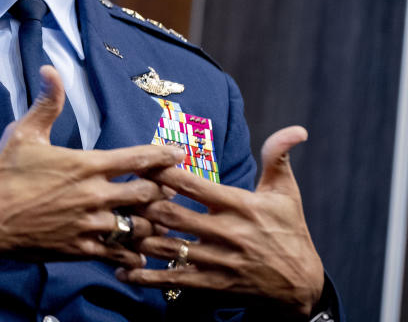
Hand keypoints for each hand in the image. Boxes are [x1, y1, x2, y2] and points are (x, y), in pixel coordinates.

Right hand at [0, 66, 184, 269]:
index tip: (178, 154)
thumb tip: (50, 70)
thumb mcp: (23, 132)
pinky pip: (119, 256)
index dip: (162, 155)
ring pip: (139, 228)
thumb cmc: (3, 174)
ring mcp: (90, 225)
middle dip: (161, 191)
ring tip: (158, 222)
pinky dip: (132, 256)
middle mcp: (95, 196)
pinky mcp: (80, 250)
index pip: (137, 158)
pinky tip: (137, 255)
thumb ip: (46, 103)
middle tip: (169, 190)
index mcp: (86, 165)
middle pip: (147, 194)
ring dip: (151, 224)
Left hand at [118, 126, 324, 315]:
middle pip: (171, 215)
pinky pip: (172, 280)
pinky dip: (145, 276)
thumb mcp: (286, 193)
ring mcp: (216, 261)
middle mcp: (225, 233)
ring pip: (166, 247)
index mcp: (238, 206)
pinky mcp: (212, 285)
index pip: (192, 184)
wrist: (302, 285)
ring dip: (137, 237)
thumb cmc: (290, 231)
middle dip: (141, 203)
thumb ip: (278, 158)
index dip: (162, 171)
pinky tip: (123, 271)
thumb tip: (295, 129)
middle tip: (117, 193)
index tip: (139, 161)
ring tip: (112, 226)